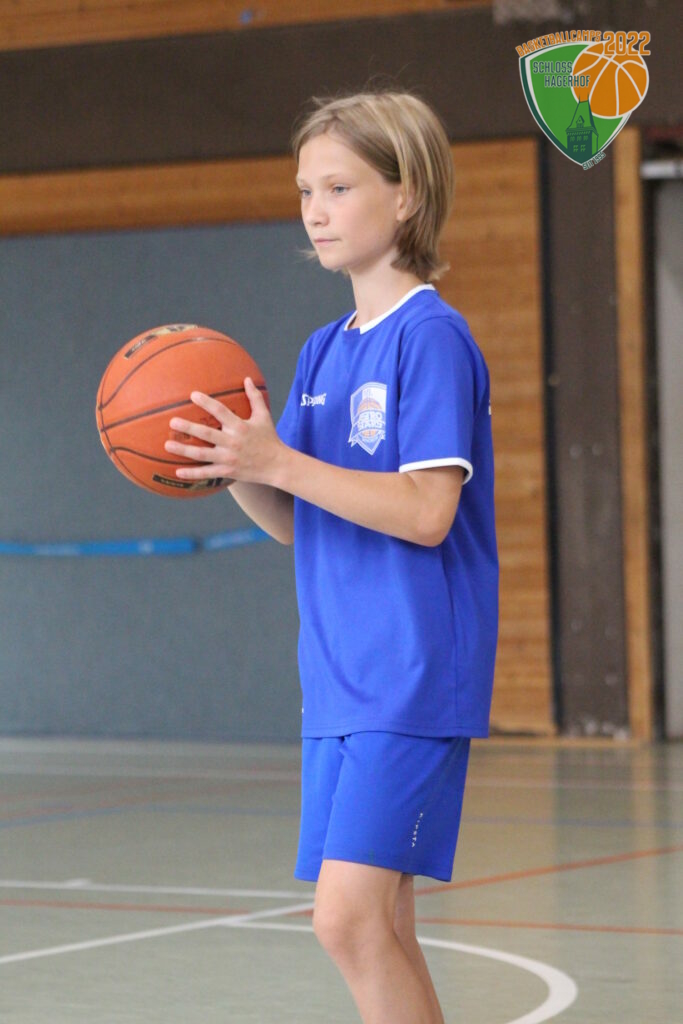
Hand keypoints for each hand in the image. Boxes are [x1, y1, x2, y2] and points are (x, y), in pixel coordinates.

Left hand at [164, 377, 283, 485]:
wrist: (277, 465)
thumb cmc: (269, 438)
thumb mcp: (264, 416)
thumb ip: (254, 397)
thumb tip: (247, 378)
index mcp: (240, 426)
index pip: (220, 411)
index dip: (206, 403)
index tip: (193, 395)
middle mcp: (233, 442)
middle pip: (207, 434)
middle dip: (189, 427)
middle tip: (172, 421)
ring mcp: (229, 458)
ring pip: (202, 454)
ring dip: (183, 451)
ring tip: (167, 445)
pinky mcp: (228, 471)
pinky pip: (207, 472)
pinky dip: (192, 473)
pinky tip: (177, 472)